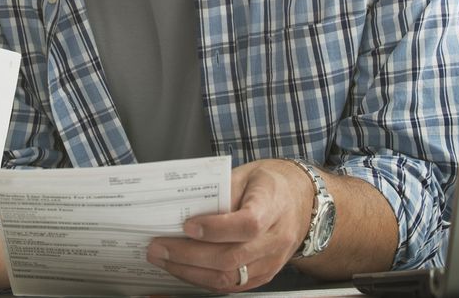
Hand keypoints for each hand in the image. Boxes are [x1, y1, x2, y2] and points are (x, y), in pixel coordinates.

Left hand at [145, 159, 312, 291]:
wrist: (300, 202)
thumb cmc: (268, 184)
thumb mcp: (247, 174)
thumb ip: (221, 191)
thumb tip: (187, 210)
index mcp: (273, 206)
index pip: (247, 224)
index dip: (215, 229)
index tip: (187, 226)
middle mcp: (275, 239)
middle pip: (231, 257)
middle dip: (188, 256)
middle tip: (158, 247)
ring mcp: (272, 262)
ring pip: (228, 278)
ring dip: (190, 272)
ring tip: (163, 260)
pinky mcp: (265, 275)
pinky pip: (232, 285)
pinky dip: (203, 279)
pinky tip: (183, 269)